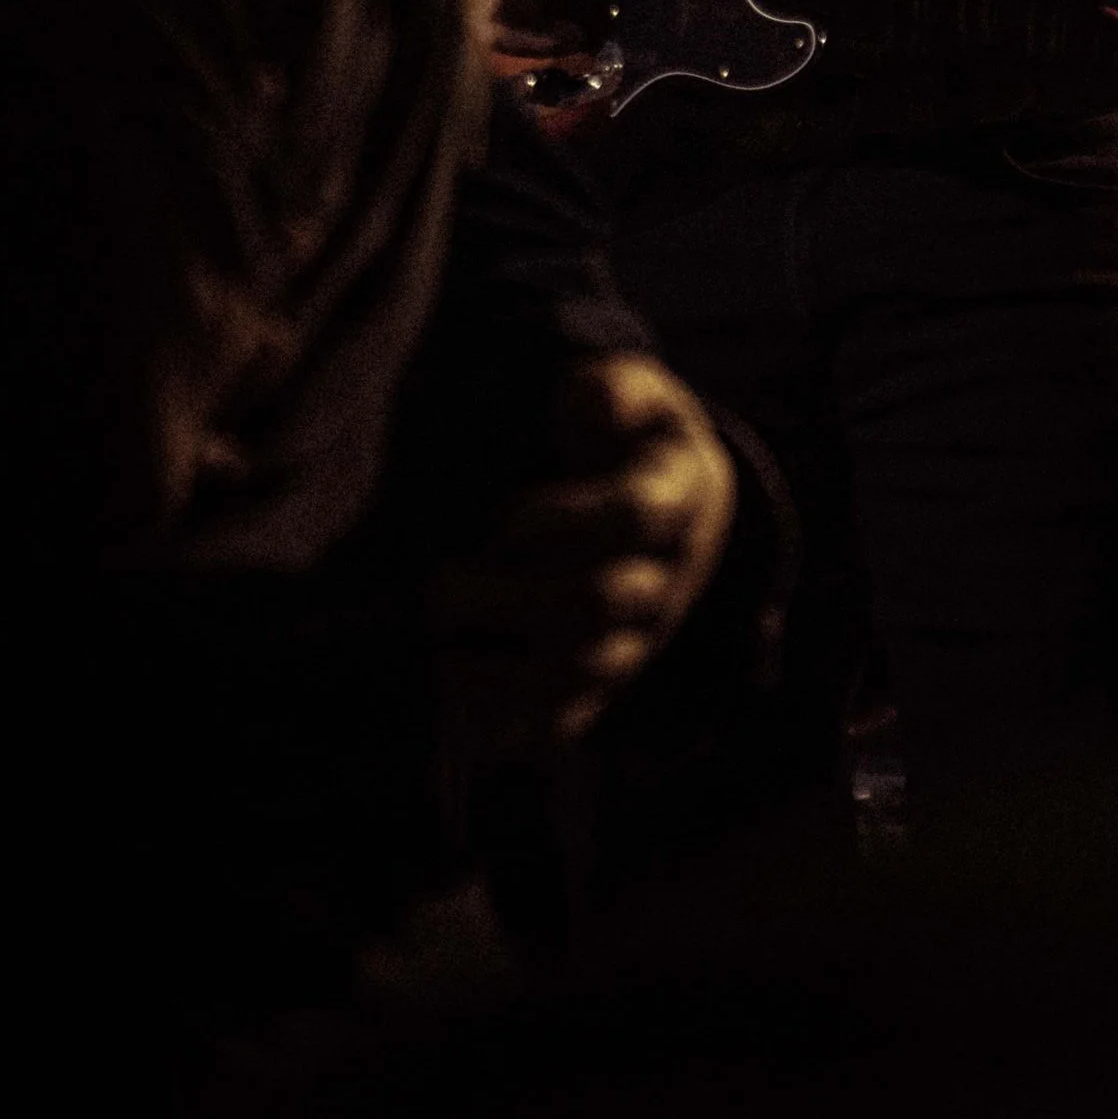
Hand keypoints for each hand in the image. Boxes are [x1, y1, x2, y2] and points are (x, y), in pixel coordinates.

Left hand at [429, 353, 735, 754]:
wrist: (668, 514)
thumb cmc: (629, 440)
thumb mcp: (636, 396)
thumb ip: (614, 389)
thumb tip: (582, 399)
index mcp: (677, 497)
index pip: (632, 518)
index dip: (567, 523)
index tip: (506, 521)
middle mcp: (663, 577)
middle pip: (595, 603)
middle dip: (510, 598)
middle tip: (441, 584)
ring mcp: (635, 639)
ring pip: (579, 672)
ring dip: (500, 669)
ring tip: (440, 646)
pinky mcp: (601, 687)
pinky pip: (562, 727)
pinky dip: (510, 729)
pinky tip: (459, 710)